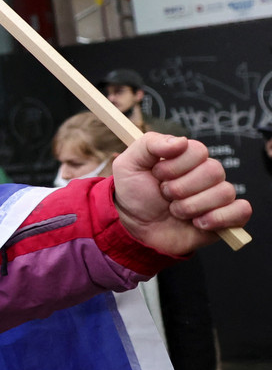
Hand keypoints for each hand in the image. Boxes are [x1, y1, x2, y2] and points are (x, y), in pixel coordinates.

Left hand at [112, 133, 250, 255]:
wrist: (134, 228)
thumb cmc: (133, 194)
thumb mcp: (128, 164)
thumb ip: (150, 144)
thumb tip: (181, 141)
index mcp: (186, 158)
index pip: (198, 150)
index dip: (176, 165)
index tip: (156, 174)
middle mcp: (204, 175)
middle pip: (214, 170)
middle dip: (181, 188)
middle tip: (165, 195)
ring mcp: (215, 196)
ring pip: (224, 192)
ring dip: (191, 206)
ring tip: (175, 211)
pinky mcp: (224, 218)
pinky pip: (241, 211)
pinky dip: (219, 218)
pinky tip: (197, 223)